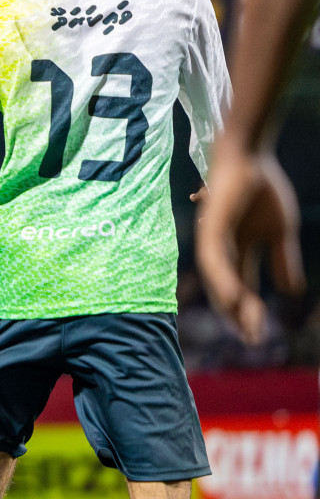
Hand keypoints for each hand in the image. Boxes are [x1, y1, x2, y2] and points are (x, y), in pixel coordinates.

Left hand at [196, 150, 304, 343]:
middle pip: (227, 291)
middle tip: (252, 340)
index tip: (260, 336)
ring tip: (245, 327)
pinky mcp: (208, 230)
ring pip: (218, 281)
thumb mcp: (280, 232)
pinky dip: (222, 281)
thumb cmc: (263, 189)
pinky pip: (213, 261)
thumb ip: (282, 261)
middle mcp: (221, 251)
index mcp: (238, 251)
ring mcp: (213, 242)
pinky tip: (232, 299)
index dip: (251, 312)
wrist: (252, 158)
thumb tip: (291, 291)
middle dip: (239, 316)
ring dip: (231, 305)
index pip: (242, 289)